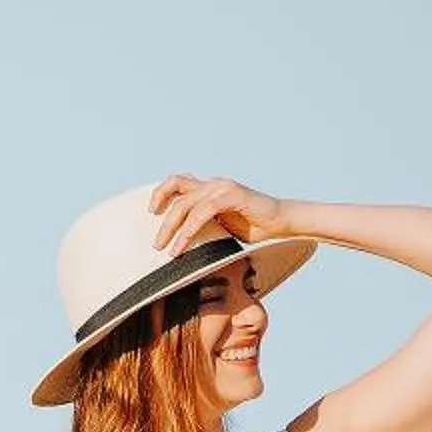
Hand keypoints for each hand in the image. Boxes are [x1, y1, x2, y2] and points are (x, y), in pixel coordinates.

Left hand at [152, 175, 289, 255]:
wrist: (281, 222)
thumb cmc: (253, 227)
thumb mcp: (221, 227)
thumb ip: (203, 226)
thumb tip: (179, 243)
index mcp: (209, 188)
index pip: (178, 182)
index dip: (161, 192)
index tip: (150, 212)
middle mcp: (213, 184)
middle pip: (176, 190)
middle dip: (161, 216)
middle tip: (155, 243)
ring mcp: (222, 187)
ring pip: (186, 203)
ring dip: (171, 227)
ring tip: (165, 249)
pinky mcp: (231, 195)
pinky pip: (202, 212)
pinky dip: (188, 231)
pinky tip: (181, 247)